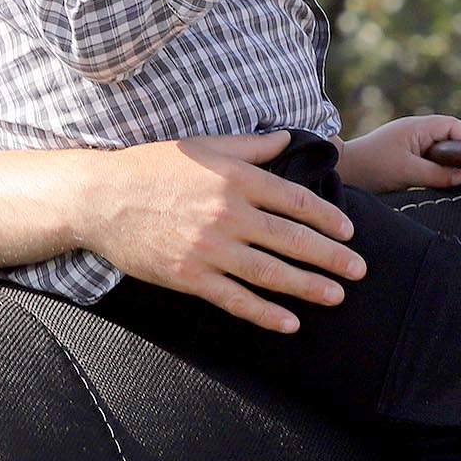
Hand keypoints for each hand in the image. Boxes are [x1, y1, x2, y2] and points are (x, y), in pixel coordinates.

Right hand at [79, 133, 364, 333]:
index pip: (295, 200)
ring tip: (336, 295)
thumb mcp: (203, 145)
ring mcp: (209, 248)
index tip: (349, 231)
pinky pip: (235, 299)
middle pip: (292, 239)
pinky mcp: (189, 276)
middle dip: (331, 256)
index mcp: (235, 179)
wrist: (100, 198)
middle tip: (359, 270)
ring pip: (270, 273)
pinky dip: (265, 313)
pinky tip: (289, 323)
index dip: (326, 218)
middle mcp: (228, 214)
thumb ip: (250, 146)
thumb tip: (287, 138)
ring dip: (308, 286)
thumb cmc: (152, 167)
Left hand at [337, 115, 460, 194]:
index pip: (455, 127)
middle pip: (451, 138)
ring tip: (446, 182)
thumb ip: (438, 175)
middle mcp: (417, 130)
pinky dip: (435, 170)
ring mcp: (411, 142)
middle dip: (458, 157)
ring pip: (441, 151)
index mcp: (419, 127)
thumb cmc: (372, 167)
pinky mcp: (406, 155)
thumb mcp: (407, 173)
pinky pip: (429, 159)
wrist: (342, 170)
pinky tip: (433, 183)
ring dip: (445, 166)